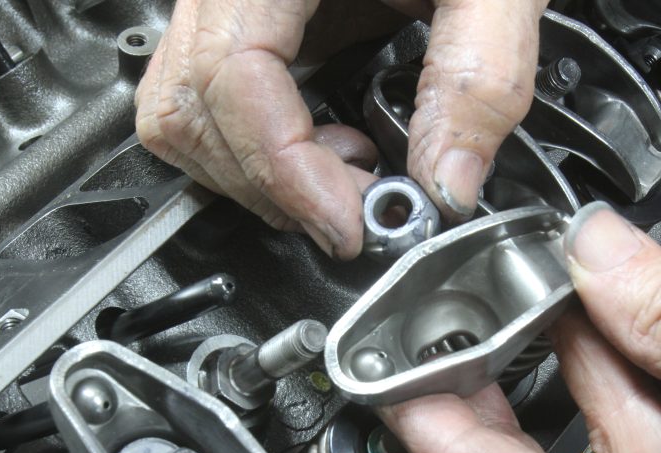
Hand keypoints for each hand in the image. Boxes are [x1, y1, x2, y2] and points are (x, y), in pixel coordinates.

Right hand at [135, 0, 547, 258]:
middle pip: (188, 107)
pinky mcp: (243, 16)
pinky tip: (326, 146)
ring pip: (180, 112)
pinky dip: (254, 149)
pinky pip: (205, 98)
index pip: (229, 75)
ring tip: (343, 177)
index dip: (283, 169)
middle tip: (355, 211)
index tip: (348, 223)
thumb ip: (480, 75)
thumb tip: (447, 184)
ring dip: (255, 176)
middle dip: (272, 186)